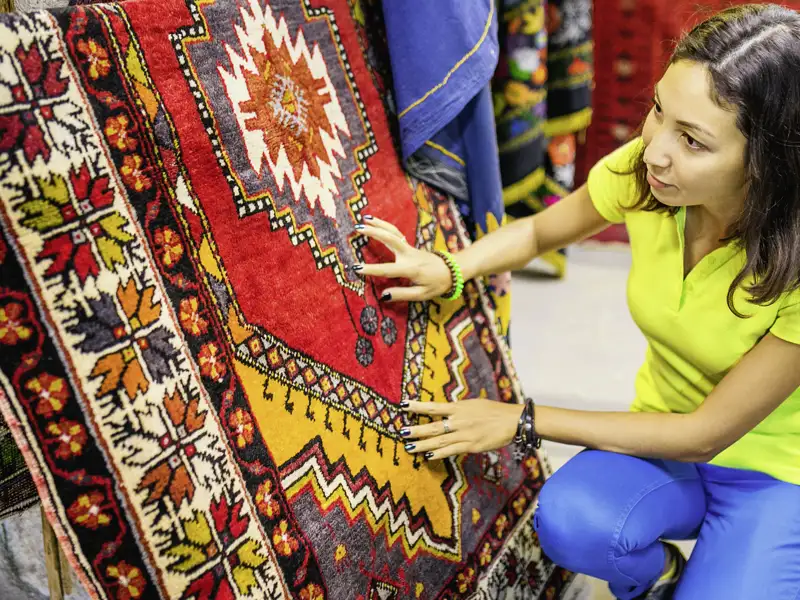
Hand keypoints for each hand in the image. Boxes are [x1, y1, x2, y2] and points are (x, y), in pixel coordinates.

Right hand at [354, 216, 453, 301]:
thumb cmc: (436, 284)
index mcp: (411, 269)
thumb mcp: (422, 294)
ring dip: (378, 224)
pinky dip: (384, 226)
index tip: (356, 268)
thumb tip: (383, 295)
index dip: (371, 270)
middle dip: (374, 233)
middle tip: (357, 229)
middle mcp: (409, 255)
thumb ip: (402, 294)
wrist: (451, 270)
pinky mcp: (409, 245)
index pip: (388, 269)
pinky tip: (374, 222)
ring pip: (393, 232)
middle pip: (391, 239)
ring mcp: (409, 248)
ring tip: (364, 219)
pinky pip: (395, 233)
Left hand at [400, 399, 523, 459]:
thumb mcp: (473, 404)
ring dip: (423, 445)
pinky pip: (452, 450)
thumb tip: (447, 411)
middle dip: (417, 430)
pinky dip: (439, 454)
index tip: (403, 405)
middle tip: (402, 432)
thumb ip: (459, 408)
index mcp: (459, 407)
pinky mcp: (471, 446)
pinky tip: (429, 456)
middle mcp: (459, 420)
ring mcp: (464, 434)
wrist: (512, 420)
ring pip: (439, 441)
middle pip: (433, 426)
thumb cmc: (494, 410)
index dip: (418, 406)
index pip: (434, 407)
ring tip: (409, 447)